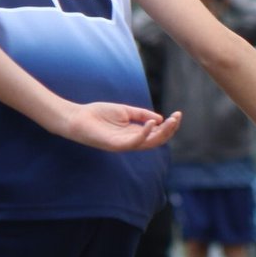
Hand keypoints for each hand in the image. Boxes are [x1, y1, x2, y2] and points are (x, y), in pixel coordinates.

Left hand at [60, 104, 180, 150]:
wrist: (77, 118)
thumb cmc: (98, 114)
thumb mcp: (124, 111)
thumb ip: (141, 114)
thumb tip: (160, 119)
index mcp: (134, 133)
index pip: (157, 133)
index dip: (169, 125)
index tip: (178, 114)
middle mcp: (132, 141)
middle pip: (157, 140)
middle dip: (170, 129)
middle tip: (178, 117)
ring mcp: (125, 144)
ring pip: (150, 143)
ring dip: (163, 133)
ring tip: (171, 120)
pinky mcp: (117, 145)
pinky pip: (135, 142)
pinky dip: (145, 133)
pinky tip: (153, 123)